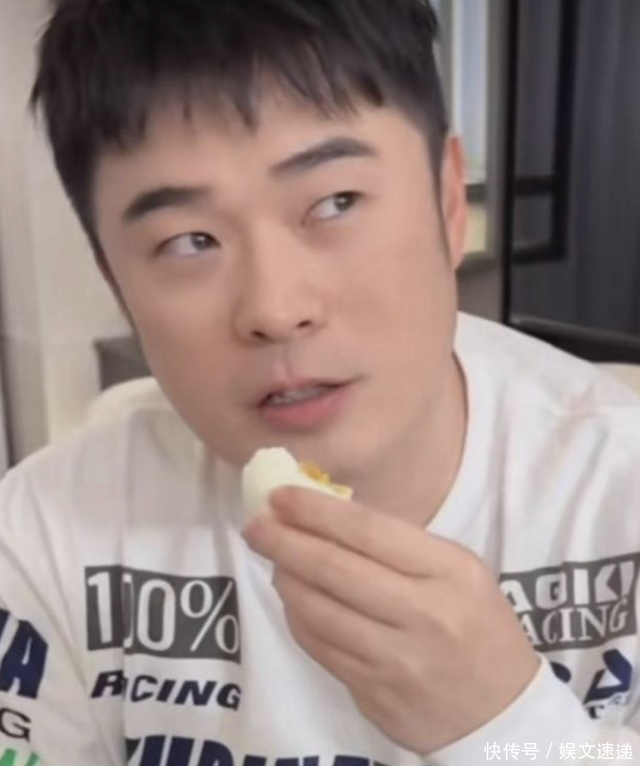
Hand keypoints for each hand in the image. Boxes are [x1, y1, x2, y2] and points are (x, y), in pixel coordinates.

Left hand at [243, 486, 539, 754]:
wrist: (501, 714)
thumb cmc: (477, 625)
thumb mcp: (458, 572)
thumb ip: (400, 546)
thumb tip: (326, 517)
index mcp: (449, 571)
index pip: (369, 531)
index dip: (317, 511)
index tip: (280, 496)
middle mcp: (423, 613)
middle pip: (335, 569)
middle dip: (285, 541)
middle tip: (255, 524)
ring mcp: (395, 659)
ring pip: (318, 610)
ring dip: (285, 578)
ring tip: (272, 558)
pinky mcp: (373, 693)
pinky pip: (319, 647)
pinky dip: (297, 617)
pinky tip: (293, 598)